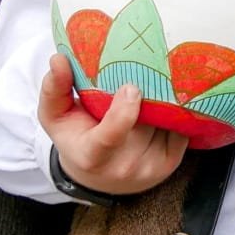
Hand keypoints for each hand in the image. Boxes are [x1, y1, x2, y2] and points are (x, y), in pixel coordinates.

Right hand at [39, 55, 188, 195]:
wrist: (97, 175)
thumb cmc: (75, 138)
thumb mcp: (54, 116)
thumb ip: (54, 87)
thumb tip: (58, 59)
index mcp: (92, 156)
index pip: (111, 136)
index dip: (124, 112)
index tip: (130, 87)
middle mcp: (123, 167)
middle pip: (143, 121)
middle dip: (146, 96)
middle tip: (141, 77)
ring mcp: (149, 168)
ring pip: (164, 121)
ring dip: (159, 102)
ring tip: (147, 93)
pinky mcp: (170, 164)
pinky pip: (180, 128)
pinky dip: (173, 113)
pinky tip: (160, 105)